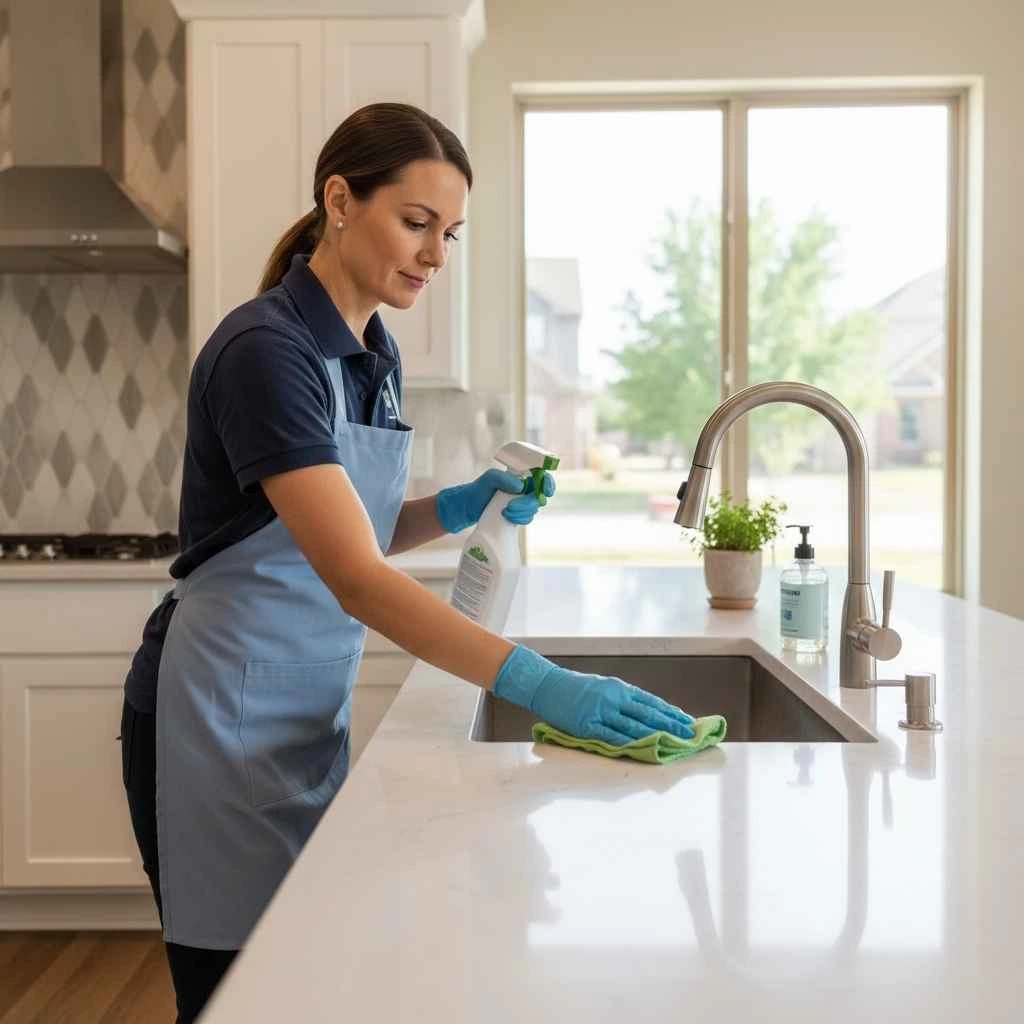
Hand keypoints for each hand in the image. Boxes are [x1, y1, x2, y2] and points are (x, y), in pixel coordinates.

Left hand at [435, 468, 555, 533]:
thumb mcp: (488, 479)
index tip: (545, 491)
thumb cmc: (478, 490)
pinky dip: (520, 519)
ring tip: (505, 513)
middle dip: (527, 504)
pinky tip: (507, 518)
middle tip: (510, 507)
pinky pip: (527, 518)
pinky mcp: (518, 514)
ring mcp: (522, 502)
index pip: (542, 477)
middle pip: (538, 496)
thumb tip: (520, 486)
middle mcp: (525, 489)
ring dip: (521, 513)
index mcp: (521, 476)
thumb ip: (502, 478)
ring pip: (533, 509)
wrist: (468, 509)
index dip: (548, 483)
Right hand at [493, 646, 695, 744]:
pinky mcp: (586, 724)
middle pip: (648, 713)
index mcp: (619, 687)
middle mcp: (613, 696)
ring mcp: (600, 710)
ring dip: (656, 736)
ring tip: (673, 744)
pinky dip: (630, 743)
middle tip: (690, 735)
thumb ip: (621, 699)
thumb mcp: (602, 686)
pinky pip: (612, 736)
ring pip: (634, 726)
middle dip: (671, 725)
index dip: (671, 712)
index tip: (689, 721)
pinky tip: (643, 748)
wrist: (545, 684)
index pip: (651, 702)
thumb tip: (644, 713)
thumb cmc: (574, 687)